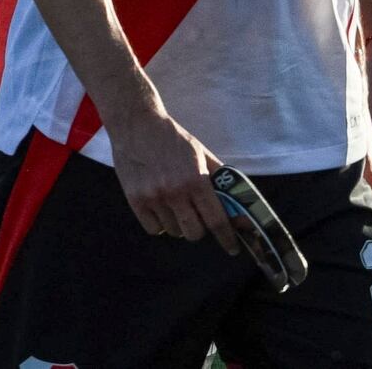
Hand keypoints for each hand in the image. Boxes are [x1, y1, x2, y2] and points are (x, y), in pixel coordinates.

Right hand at [105, 108, 236, 252]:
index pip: (216, 220)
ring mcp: (153, 197)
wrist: (135, 123)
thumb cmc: (171, 137)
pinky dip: (159, 223)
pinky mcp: (135, 199)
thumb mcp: (201, 153)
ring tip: (174, 205)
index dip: (227, 238)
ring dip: (178, 223)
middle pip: (194, 233)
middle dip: (200, 228)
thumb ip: (219, 178)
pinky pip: (153, 228)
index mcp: (196, 180)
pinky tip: (160, 208)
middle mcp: (175, 191)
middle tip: (196, 216)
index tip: (232, 247)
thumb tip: (237, 201)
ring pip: (174, 231)